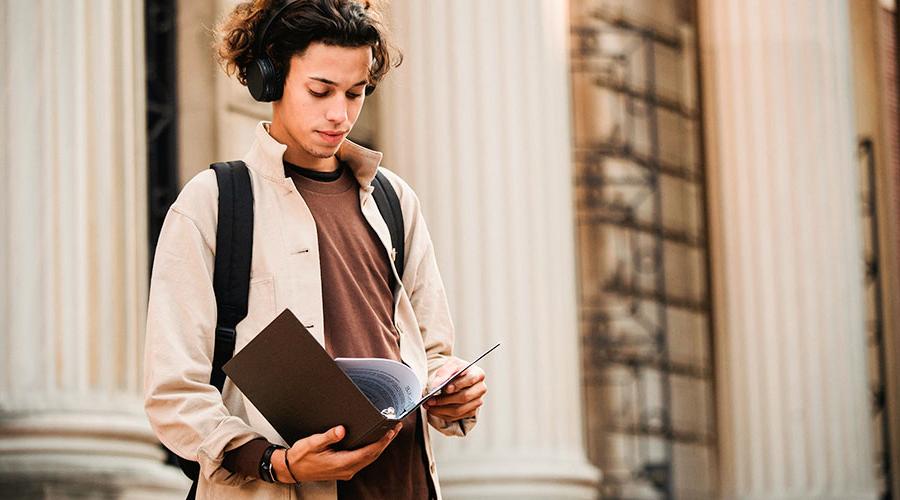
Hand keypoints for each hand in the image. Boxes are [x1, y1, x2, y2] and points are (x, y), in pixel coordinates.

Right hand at [273, 424, 399, 482]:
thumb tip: (341, 430)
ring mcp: (346, 470)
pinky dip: (371, 450)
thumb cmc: (301, 457)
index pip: (368, 452)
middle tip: (395, 428)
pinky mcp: (344, 469)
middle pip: (373, 455)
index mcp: (342, 463)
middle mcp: (347, 469)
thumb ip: (328, 436)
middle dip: (385, 441)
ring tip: (388, 433)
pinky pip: (363, 459)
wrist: (291, 469)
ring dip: (380, 446)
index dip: (381, 442)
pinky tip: (374, 442)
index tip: (390, 432)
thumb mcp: (313, 443)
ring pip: (369, 458)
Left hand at [424, 357, 486, 420]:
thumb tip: (436, 385)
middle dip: (445, 400)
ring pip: (459, 410)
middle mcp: (480, 389)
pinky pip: (456, 417)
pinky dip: (443, 414)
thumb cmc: (455, 370)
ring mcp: (477, 401)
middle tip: (431, 400)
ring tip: (429, 405)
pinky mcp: (471, 411)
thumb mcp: (449, 365)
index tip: (445, 388)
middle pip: (464, 397)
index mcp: (478, 374)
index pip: (471, 380)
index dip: (458, 385)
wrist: (456, 377)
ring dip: (441, 409)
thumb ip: (443, 373)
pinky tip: (434, 410)